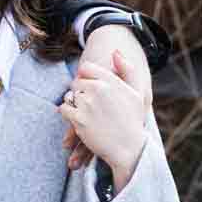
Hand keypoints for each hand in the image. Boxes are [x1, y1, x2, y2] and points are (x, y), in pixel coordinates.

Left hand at [57, 51, 148, 193]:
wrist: (130, 149)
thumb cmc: (133, 121)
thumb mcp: (136, 92)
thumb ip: (127, 69)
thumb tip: (115, 52)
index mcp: (110, 80)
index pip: (86, 68)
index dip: (86, 78)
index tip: (91, 88)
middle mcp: (98, 89)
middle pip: (76, 82)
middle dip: (80, 92)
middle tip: (89, 104)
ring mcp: (87, 104)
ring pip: (70, 95)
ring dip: (74, 103)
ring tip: (86, 114)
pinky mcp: (78, 120)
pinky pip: (64, 109)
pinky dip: (68, 114)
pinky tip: (78, 120)